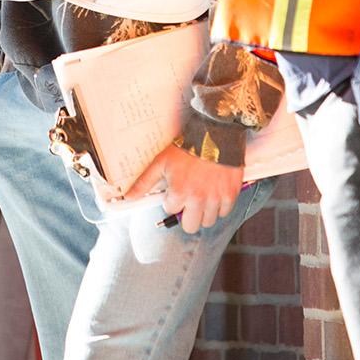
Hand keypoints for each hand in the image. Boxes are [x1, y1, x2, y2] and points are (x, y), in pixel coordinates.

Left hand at [124, 144, 241, 233]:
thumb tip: (129, 198)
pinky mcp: (231, 195)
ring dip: (203, 211)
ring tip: (202, 194)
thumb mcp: (161, 162)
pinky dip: (220, 205)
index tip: (177, 187)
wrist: (215, 133)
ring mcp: (216, 199)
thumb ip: (144, 182)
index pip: (171, 210)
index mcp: (179, 193)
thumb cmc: (187, 147)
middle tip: (188, 199)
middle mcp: (198, 200)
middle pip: (190, 226)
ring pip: (207, 222)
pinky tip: (215, 192)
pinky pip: (224, 212)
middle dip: (187, 214)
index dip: (172, 199)